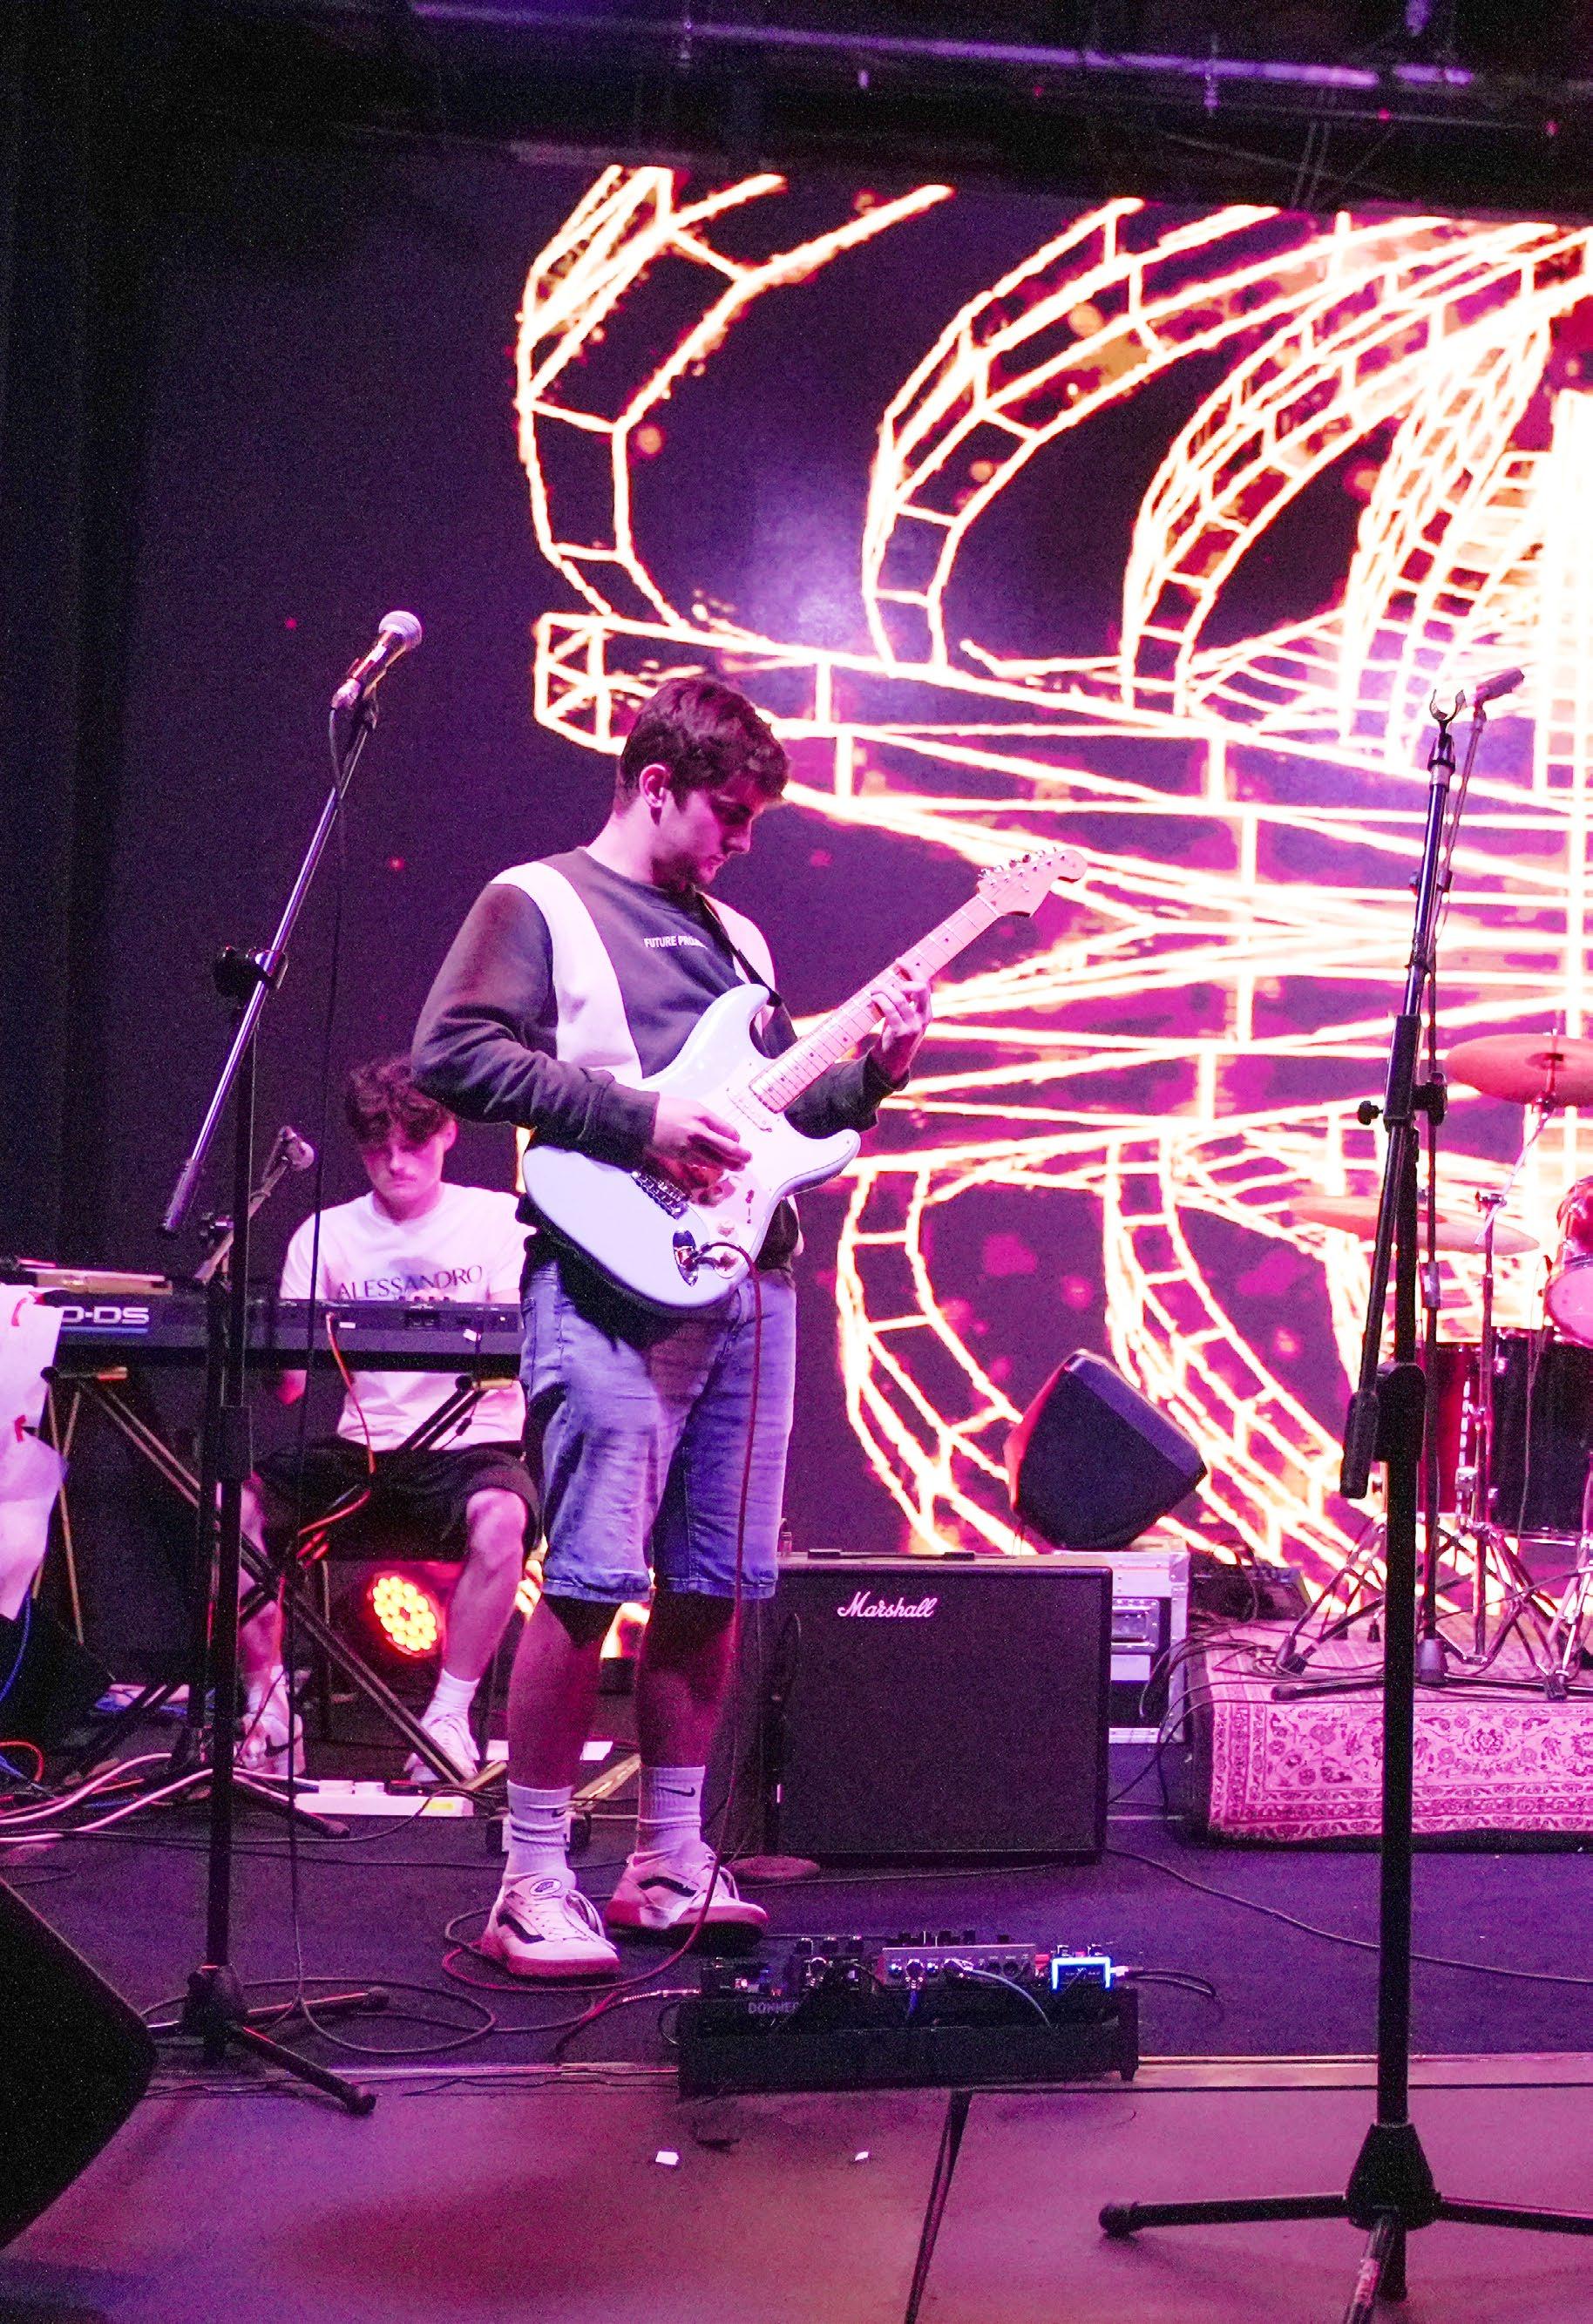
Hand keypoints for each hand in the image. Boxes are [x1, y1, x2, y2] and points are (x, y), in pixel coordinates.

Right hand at [645, 1096, 750, 1194]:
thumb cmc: (666, 1109)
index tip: (738, 1140)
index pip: (728, 1131)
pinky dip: (713, 1166)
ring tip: (738, 1167)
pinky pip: (702, 1164)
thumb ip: (709, 1119)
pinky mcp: (682, 1157)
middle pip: (727, 1148)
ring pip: (717, 1160)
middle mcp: (699, 1132)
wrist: (643, 1119)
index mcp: (702, 1116)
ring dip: (730, 1165)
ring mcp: (690, 1147)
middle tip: (748, 1158)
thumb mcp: (691, 1106)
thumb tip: (723, 1132)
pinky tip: (719, 1167)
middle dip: (741, 1155)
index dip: (736, 1138)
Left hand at [870, 966, 931, 1082]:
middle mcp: (923, 1018)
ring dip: (885, 990)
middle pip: (921, 988)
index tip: (900, 961)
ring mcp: (913, 1026)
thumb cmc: (895, 1036)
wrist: (891, 1064)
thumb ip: (903, 1001)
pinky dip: (881, 1001)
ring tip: (874, 990)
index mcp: (926, 1012)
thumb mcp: (903, 1017)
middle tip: (892, 970)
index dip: (914, 971)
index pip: (925, 986)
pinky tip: (874, 998)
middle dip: (907, 974)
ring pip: (900, 998)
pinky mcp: (900, 1033)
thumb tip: (892, 979)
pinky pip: (890, 1010)